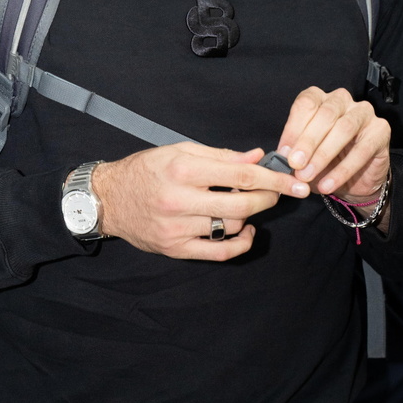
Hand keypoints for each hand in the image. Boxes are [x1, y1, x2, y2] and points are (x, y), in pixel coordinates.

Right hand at [92, 144, 292, 260]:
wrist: (108, 199)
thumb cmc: (145, 170)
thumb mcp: (179, 151)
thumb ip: (220, 155)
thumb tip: (257, 157)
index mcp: (183, 169)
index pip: (241, 176)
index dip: (273, 179)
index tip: (294, 182)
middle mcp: (179, 199)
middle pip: (242, 205)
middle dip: (269, 199)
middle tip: (279, 193)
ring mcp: (177, 228)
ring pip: (232, 227)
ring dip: (251, 217)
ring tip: (249, 205)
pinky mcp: (175, 248)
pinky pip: (219, 252)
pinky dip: (240, 243)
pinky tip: (245, 231)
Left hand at [277, 87, 390, 216]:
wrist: (355, 181)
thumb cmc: (325, 163)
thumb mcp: (304, 157)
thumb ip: (294, 153)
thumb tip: (282, 156)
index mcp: (320, 99)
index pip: (306, 104)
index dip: (293, 128)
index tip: (284, 153)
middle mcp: (342, 100)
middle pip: (325, 114)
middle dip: (308, 142)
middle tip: (295, 165)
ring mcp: (364, 113)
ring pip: (344, 128)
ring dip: (323, 155)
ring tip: (308, 176)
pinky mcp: (381, 130)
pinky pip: (362, 149)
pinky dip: (342, 170)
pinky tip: (328, 185)